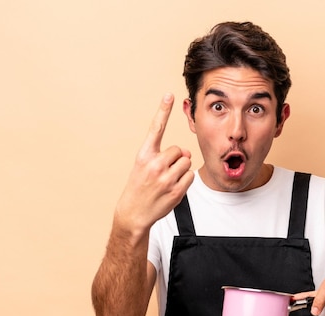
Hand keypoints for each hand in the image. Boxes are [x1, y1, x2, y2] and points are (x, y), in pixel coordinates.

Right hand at [114, 93, 194, 231]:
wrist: (133, 213)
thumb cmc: (140, 187)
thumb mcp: (144, 166)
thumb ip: (164, 155)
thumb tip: (186, 152)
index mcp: (144, 155)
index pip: (155, 128)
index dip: (163, 110)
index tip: (169, 94)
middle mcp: (154, 165)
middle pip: (180, 149)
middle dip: (177, 158)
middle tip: (164, 172)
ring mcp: (165, 179)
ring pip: (187, 162)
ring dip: (182, 169)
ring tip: (168, 180)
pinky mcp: (176, 191)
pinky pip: (190, 176)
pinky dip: (185, 181)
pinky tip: (173, 188)